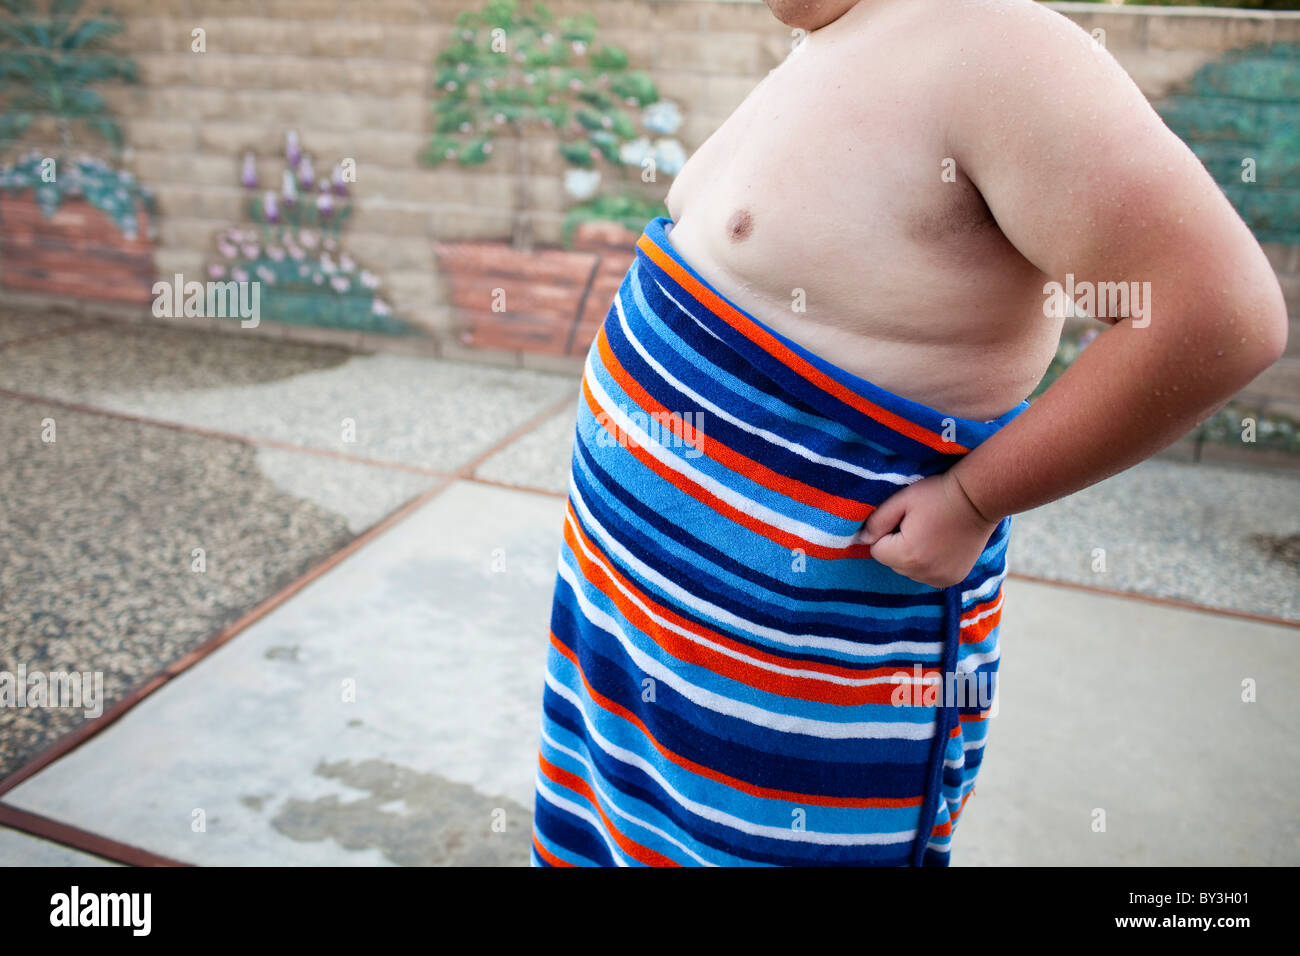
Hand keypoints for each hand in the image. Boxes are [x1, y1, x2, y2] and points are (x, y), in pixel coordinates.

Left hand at [854, 470, 999, 587]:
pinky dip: (929, 563)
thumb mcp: (902, 500)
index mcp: (907, 555)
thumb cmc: (938, 494)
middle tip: (920, 523)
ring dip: (913, 556)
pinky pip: (927, 575)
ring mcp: (940, 579)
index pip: (877, 550)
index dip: (886, 532)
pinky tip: (941, 544)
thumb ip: (877, 521)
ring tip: (932, 532)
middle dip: (899, 545)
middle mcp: (923, 574)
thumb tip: (863, 540)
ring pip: (909, 570)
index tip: (905, 518)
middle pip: (893, 563)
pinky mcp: (953, 579)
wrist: (979, 499)